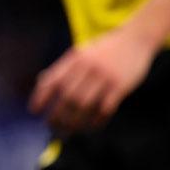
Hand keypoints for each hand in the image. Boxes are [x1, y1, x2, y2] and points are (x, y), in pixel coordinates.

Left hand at [28, 25, 157, 134]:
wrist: (135, 39)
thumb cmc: (104, 49)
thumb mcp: (81, 52)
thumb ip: (62, 67)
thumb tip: (40, 82)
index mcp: (75, 58)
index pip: (52, 79)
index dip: (40, 96)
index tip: (34, 111)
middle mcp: (87, 67)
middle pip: (67, 96)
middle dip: (57, 114)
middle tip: (52, 126)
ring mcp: (104, 76)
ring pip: (84, 104)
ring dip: (75, 121)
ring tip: (69, 131)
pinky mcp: (120, 85)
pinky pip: (105, 108)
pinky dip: (97, 120)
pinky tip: (92, 127)